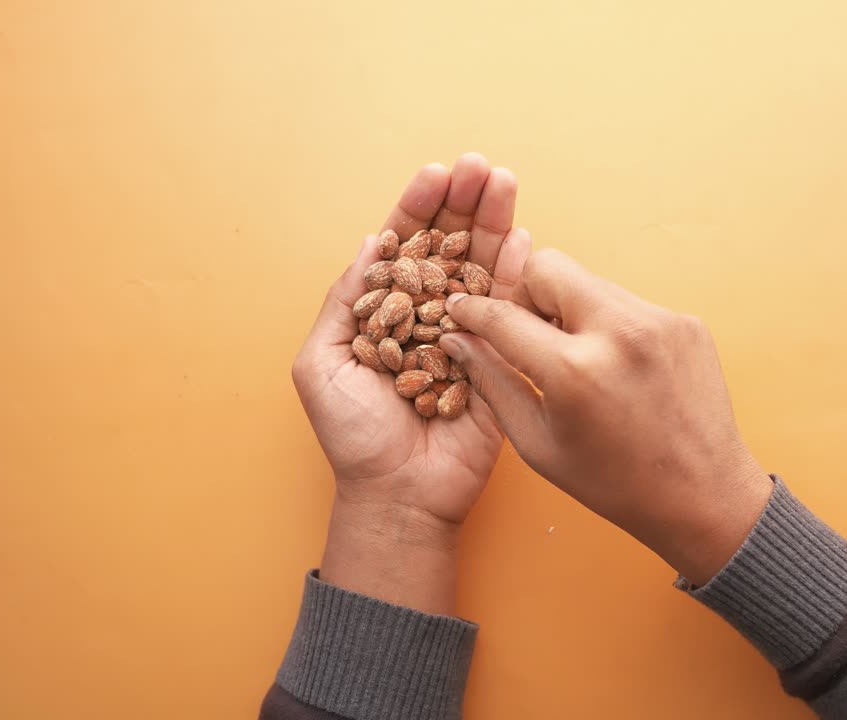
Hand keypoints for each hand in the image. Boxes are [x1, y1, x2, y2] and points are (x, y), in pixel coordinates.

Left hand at [291, 154, 529, 611]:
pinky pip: (511, 311)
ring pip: (482, 268)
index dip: (418, 209)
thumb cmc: (353, 436)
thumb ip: (345, 302)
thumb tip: (370, 245)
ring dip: (494, 223)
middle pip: (449, 247)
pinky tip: (523, 236)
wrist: (397, 494)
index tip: (434, 174)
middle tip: (478, 165)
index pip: (404, 248)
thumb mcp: (323, 363)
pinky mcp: (500, 360)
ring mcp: (468, 335)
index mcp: (386, 313)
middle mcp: (429, 316)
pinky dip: (517, 273)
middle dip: (463, 204)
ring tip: (503, 181)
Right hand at [439, 249, 773, 584]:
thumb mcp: (538, 444)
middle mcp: (619, 332)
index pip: (503, 314)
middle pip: (548, 267)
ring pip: (590, 281)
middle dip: (526, 293)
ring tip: (576, 356)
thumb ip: (493, 383)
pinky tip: (618, 368)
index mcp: (574, 370)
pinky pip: (628, 303)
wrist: (703, 496)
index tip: (459, 308)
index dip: (472, 309)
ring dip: (570, 308)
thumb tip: (458, 339)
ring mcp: (659, 321)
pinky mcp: (685, 322)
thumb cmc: (614, 483)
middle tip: (528, 332)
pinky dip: (610, 325)